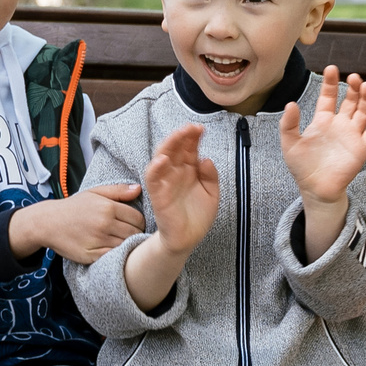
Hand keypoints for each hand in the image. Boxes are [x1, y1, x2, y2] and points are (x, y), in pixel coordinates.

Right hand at [14, 182, 144, 266]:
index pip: (138, 218)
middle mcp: (104, 224)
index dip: (138, 222)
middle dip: (134, 234)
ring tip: (119, 241)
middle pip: (134, 233)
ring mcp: (98, 240)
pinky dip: (116, 254)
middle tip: (127, 234)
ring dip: (127, 245)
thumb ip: (118, 191)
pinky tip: (111, 249)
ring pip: (126, 245)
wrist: (48, 222)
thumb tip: (139, 189)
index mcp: (108, 207)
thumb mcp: (94, 193)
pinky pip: (113, 256)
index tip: (132, 224)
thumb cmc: (74, 207)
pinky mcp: (92, 255)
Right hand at [142, 124, 220, 255]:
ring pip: (162, 157)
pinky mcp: (158, 194)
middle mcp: (175, 172)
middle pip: (175, 148)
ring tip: (180, 135)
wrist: (188, 239)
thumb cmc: (198, 215)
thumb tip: (206, 159)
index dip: (193, 137)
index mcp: (188, 170)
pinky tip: (163, 159)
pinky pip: (153, 179)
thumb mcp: (212, 193)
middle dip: (182, 136)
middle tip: (192, 127)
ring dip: (169, 145)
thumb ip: (211, 176)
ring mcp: (166, 182)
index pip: (189, 148)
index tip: (201, 128)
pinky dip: (156, 168)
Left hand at [279, 66, 365, 207]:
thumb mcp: (290, 144)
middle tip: (354, 77)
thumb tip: (291, 103)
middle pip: (351, 100)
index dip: (330, 83)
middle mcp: (340, 124)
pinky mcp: (362, 148)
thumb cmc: (302, 166)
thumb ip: (288, 124)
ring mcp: (353, 135)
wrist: (315, 189)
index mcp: (323, 120)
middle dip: (353, 88)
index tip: (332, 68)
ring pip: (364, 112)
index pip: (329, 96)